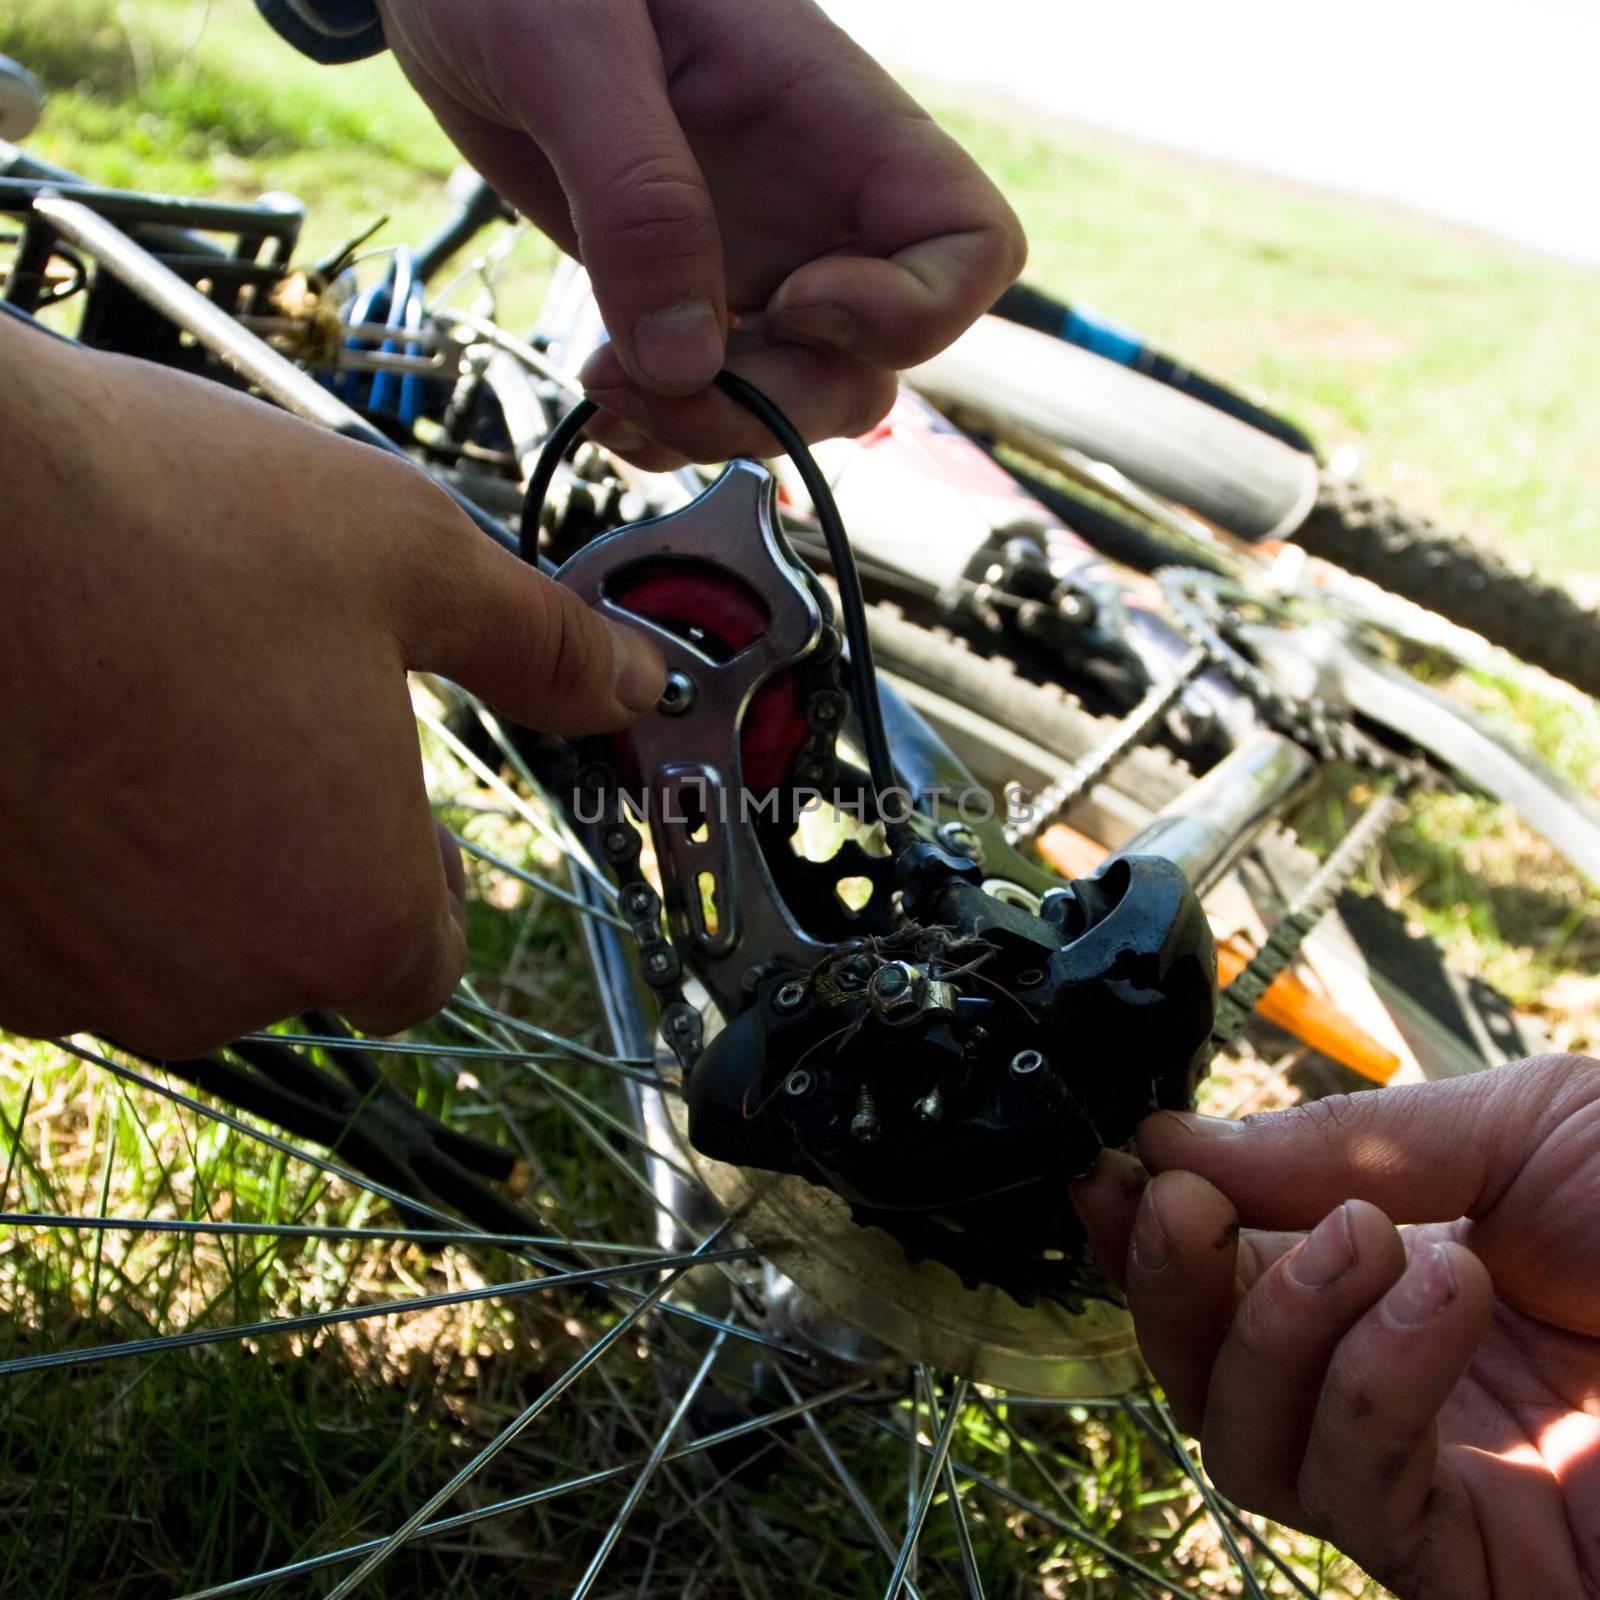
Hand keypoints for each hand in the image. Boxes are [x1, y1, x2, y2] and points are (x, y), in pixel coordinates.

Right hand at [0, 313, 662, 1056]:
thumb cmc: (164, 521)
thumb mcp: (406, 556)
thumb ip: (539, 644)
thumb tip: (632, 680)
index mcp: (349, 915)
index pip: (420, 971)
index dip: (417, 887)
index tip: (390, 809)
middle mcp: (209, 985)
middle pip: (292, 958)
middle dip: (294, 863)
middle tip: (255, 726)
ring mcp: (63, 984)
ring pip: (159, 948)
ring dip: (172, 864)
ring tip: (145, 715)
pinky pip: (45, 936)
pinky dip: (63, 870)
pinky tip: (51, 745)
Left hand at [373, 0, 1025, 465]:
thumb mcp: (572, 44)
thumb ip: (638, 193)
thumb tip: (684, 358)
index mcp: (834, 122)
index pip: (970, 248)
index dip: (910, 314)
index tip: (792, 303)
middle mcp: (812, 208)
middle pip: (874, 364)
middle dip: (778, 402)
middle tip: (661, 380)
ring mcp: (751, 261)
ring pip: (795, 399)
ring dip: (712, 427)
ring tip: (604, 387)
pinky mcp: (681, 296)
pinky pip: (713, 399)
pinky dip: (664, 430)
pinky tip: (600, 404)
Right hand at [1073, 1055, 1599, 1599]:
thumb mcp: (1512, 1128)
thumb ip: (1338, 1145)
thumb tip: (1171, 1142)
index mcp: (1399, 1275)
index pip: (1228, 1272)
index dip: (1147, 1229)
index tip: (1106, 1171)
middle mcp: (1399, 1382)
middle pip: (1205, 1372)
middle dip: (1165, 1283)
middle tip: (1175, 1204)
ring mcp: (1438, 1481)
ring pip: (1250, 1446)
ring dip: (1271, 1326)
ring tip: (1366, 1243)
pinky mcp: (1481, 1570)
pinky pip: (1355, 1498)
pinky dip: (1367, 1382)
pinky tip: (1435, 1293)